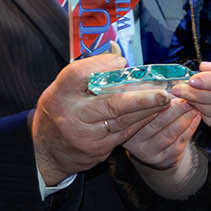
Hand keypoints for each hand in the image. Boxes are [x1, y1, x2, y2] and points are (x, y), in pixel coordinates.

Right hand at [31, 54, 173, 184]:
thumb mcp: (64, 88)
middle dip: (140, 98)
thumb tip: (118, 59)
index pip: (79, 75)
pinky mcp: (97, 150)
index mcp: (60, 94)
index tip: (122, 63)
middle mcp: (71, 115)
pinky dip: (140, 122)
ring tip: (164, 99)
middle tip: (162, 92)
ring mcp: (85, 135)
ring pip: (122, 121)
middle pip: (110, 103)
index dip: (102, 67)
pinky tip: (152, 113)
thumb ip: (88, 72)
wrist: (46, 151)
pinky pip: (124, 133)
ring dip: (147, 110)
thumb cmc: (59, 110)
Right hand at [123, 96, 200, 169]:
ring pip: (170, 132)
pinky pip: (180, 141)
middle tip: (185, 97)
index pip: (137, 113)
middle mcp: (134, 142)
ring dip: (184, 117)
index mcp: (124, 126)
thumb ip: (143, 96)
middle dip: (173, 109)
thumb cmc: (146, 121)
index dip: (152, 102)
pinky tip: (196, 117)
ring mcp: (149, 152)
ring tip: (193, 105)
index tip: (165, 92)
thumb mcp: (139, 109)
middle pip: (156, 123)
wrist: (152, 150)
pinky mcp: (164, 159)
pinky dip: (190, 127)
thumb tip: (155, 79)